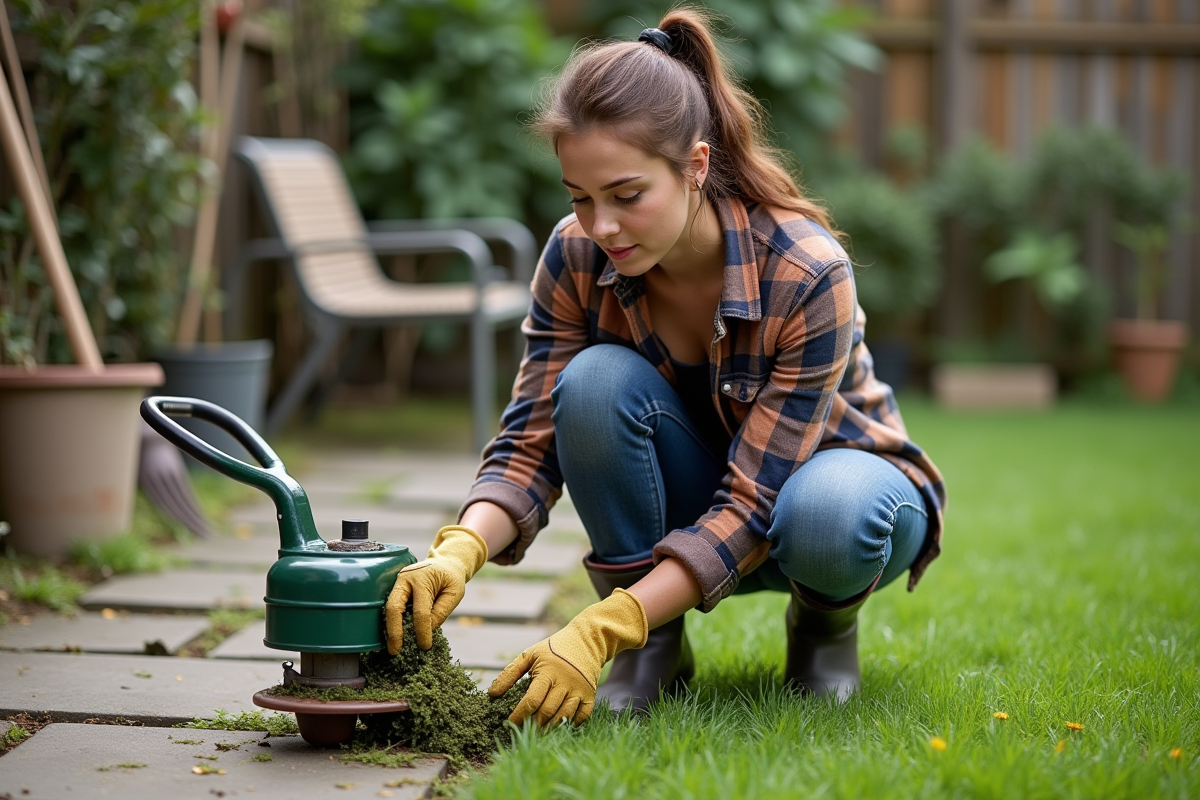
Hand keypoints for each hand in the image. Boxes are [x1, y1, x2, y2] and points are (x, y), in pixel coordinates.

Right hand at [385, 525, 487, 653]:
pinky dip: (393, 623)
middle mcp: (405, 579)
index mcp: (422, 578)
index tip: (425, 646)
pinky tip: (396, 637)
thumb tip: (428, 630)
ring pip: (388, 608)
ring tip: (393, 648)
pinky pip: (392, 608)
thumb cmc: (451, 578)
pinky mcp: (396, 589)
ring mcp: (397, 583)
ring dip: (390, 629)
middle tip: (395, 651)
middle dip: (393, 631)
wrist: (445, 563)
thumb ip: (441, 611)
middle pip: (393, 608)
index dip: (422, 631)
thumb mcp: (455, 592)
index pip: (420, 610)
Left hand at [487, 588, 646, 726]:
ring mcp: (579, 689)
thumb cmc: (553, 649)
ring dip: (550, 727)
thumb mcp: (530, 654)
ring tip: (539, 731)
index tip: (510, 723)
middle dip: (534, 724)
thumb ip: (510, 673)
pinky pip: (582, 716)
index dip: (519, 715)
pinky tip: (560, 725)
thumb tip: (491, 693)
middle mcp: (565, 682)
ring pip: (563, 716)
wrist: (586, 640)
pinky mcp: (590, 694)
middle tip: (524, 730)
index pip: (531, 700)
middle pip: (547, 712)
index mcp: (548, 672)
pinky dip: (571, 724)